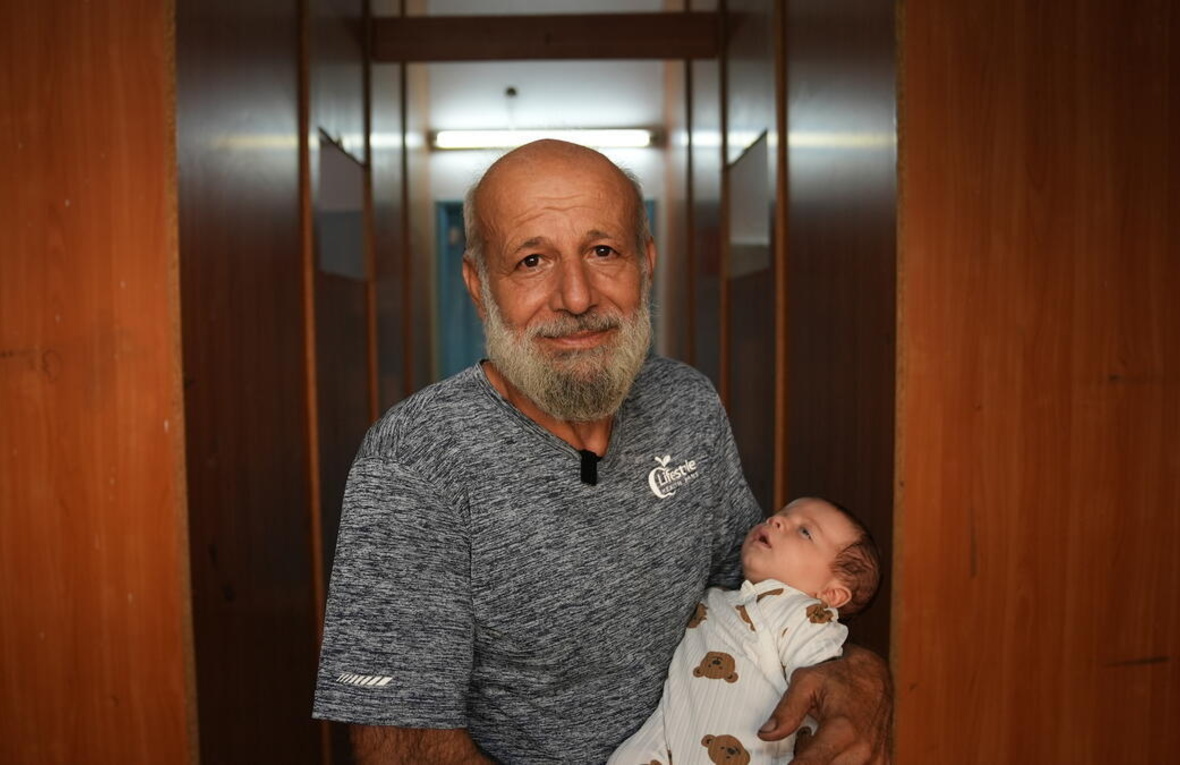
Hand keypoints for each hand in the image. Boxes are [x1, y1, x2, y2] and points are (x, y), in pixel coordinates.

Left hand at [757, 644, 891, 763]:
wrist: (875, 675)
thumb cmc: (839, 676)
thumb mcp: (807, 682)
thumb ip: (786, 710)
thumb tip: (765, 734)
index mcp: (842, 729)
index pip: (811, 764)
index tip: (785, 764)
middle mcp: (863, 749)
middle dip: (805, 761)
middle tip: (802, 738)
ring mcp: (876, 759)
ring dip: (823, 762)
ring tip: (818, 740)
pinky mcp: (882, 763)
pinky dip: (838, 763)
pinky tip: (834, 749)